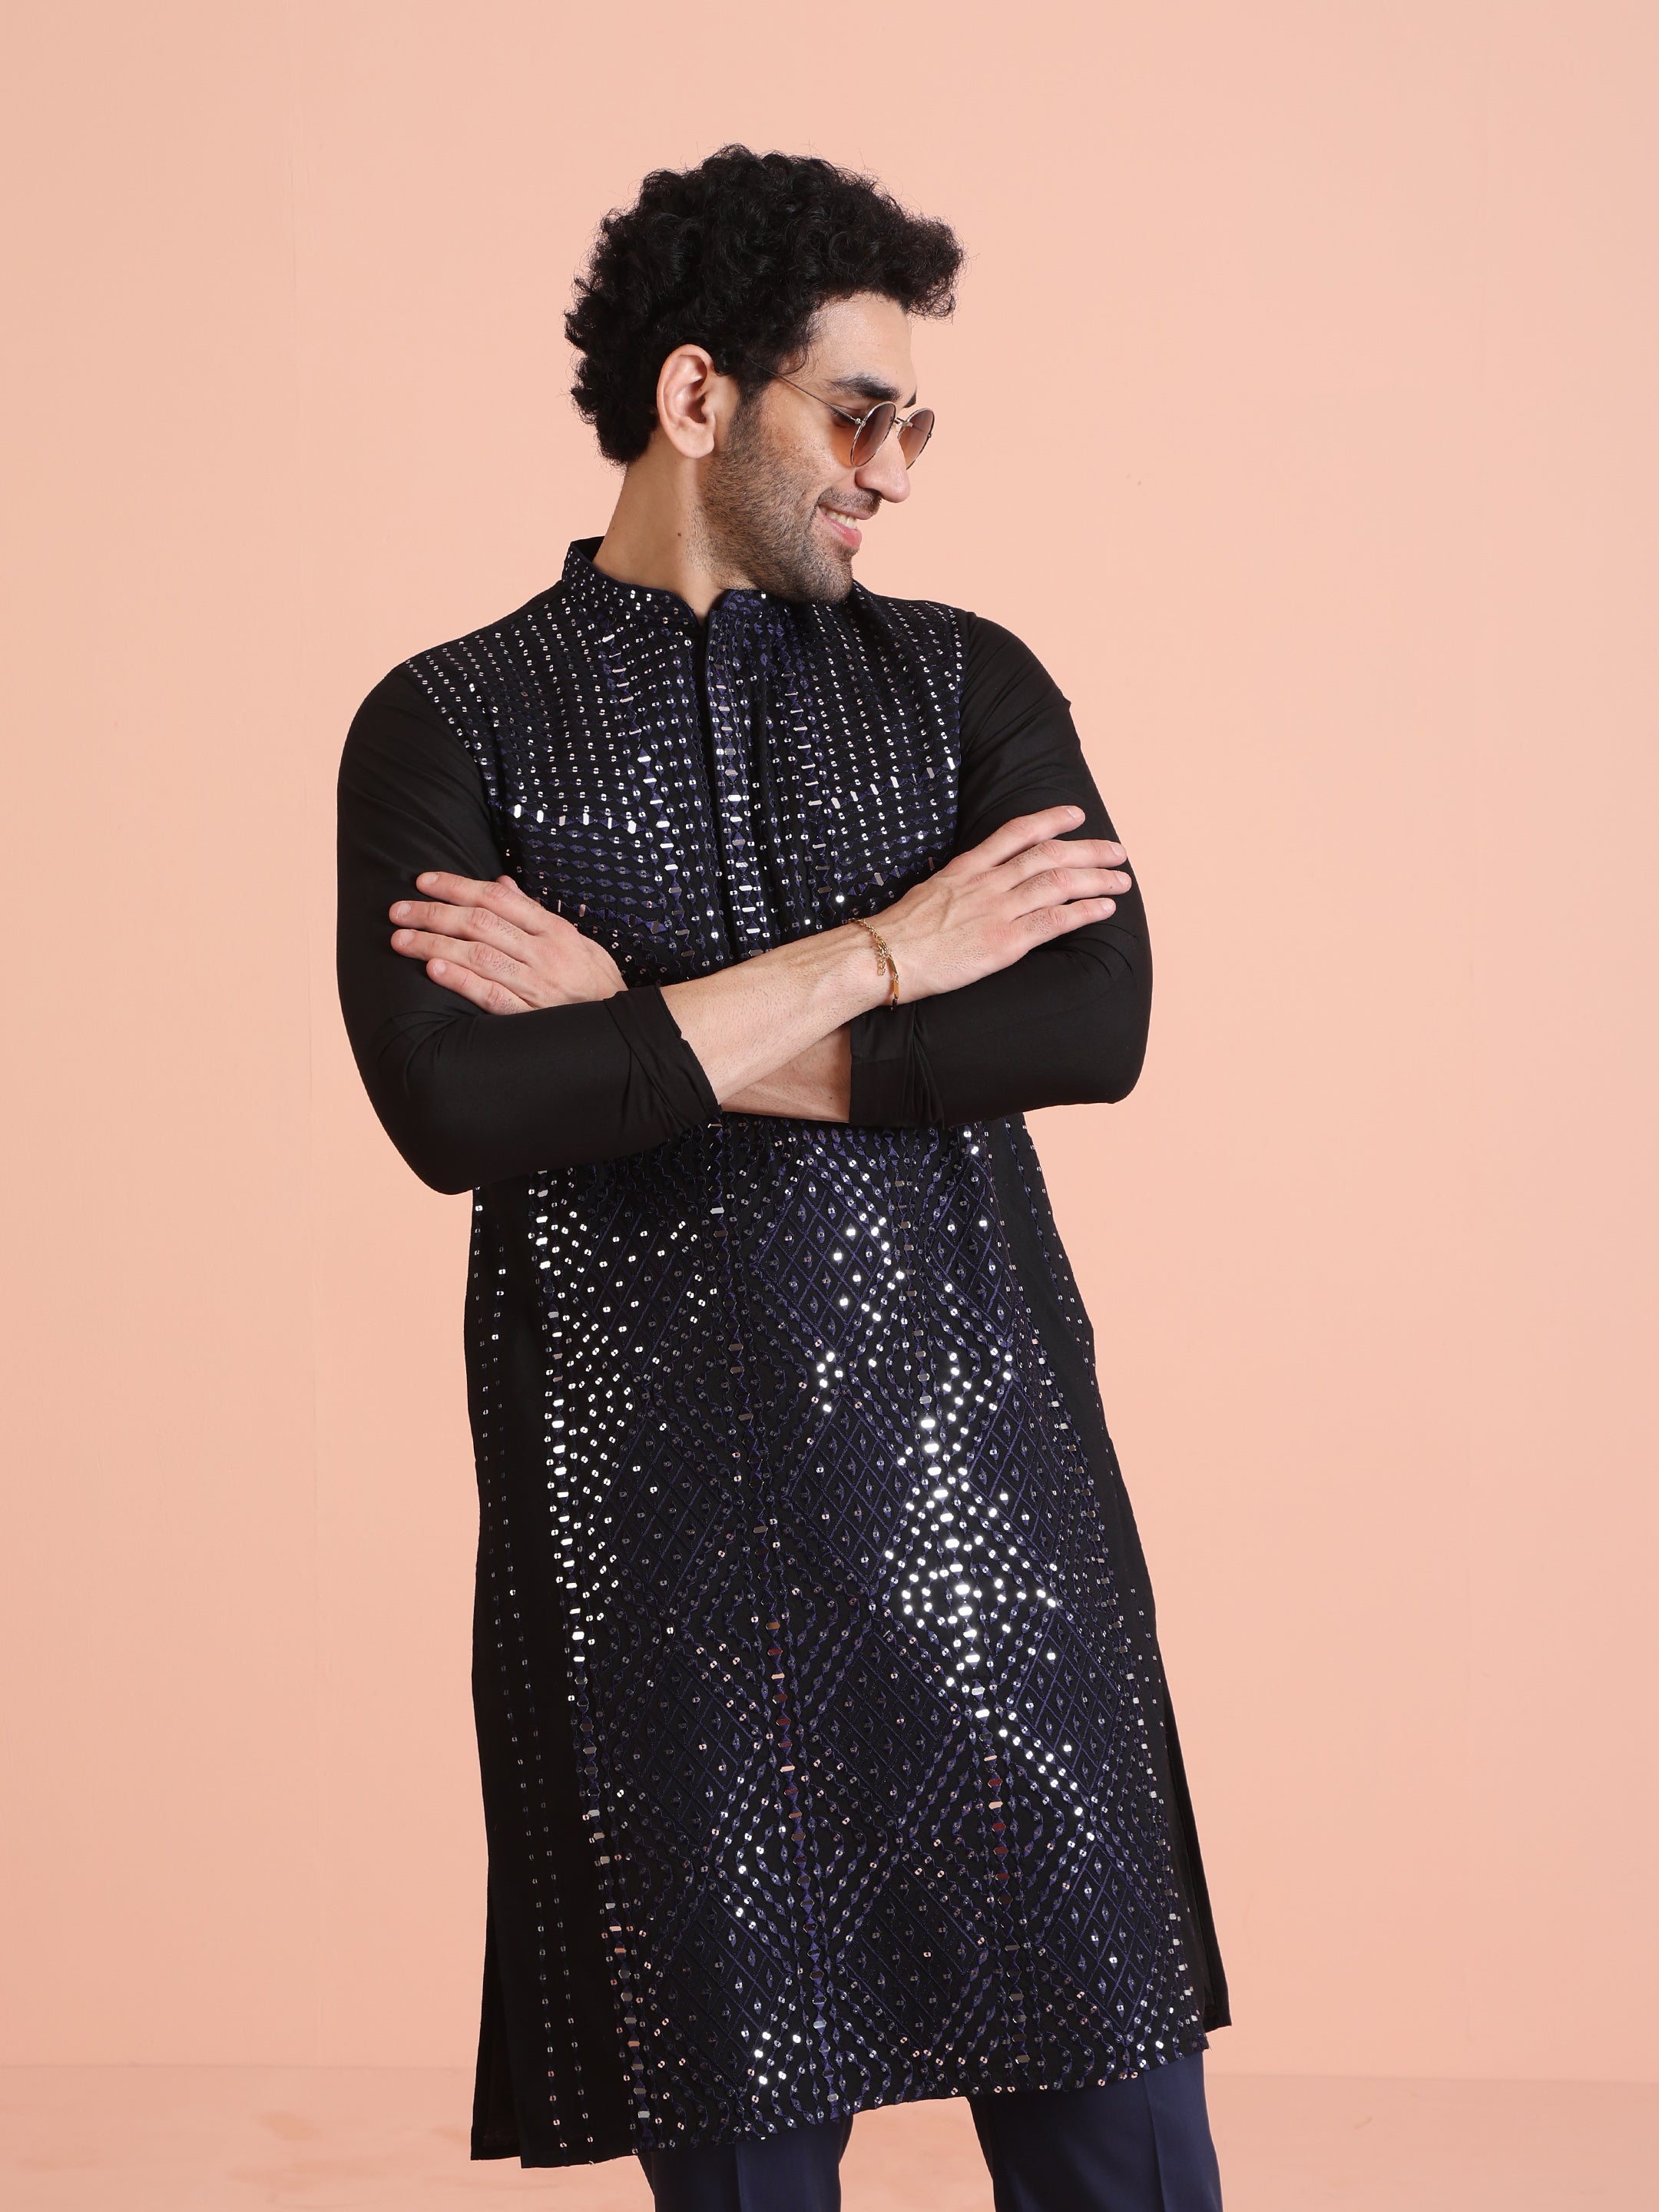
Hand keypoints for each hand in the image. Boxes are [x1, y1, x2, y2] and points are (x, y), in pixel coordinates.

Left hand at [389, 872, 624, 1013]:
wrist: (625, 1036)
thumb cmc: (596, 986)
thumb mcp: (576, 942)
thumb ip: (536, 914)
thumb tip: (501, 885)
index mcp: (555, 931)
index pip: (497, 898)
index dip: (457, 886)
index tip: (423, 881)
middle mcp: (545, 954)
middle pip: (479, 923)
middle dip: (433, 914)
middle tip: (398, 911)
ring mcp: (538, 986)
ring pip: (478, 955)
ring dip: (434, 945)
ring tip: (401, 940)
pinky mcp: (530, 1017)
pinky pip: (490, 995)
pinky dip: (461, 980)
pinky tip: (434, 970)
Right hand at [872, 806, 1130, 1001]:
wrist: (880, 957)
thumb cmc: (898, 933)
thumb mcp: (928, 893)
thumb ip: (958, 886)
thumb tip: (976, 885)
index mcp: (966, 868)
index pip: (1015, 832)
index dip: (1050, 820)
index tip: (1076, 814)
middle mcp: (986, 884)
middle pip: (1048, 855)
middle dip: (1089, 850)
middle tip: (1117, 852)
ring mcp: (996, 912)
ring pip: (1058, 883)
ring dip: (1096, 879)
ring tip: (1121, 880)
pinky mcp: (1002, 944)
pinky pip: (1053, 922)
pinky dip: (1083, 911)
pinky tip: (1104, 908)